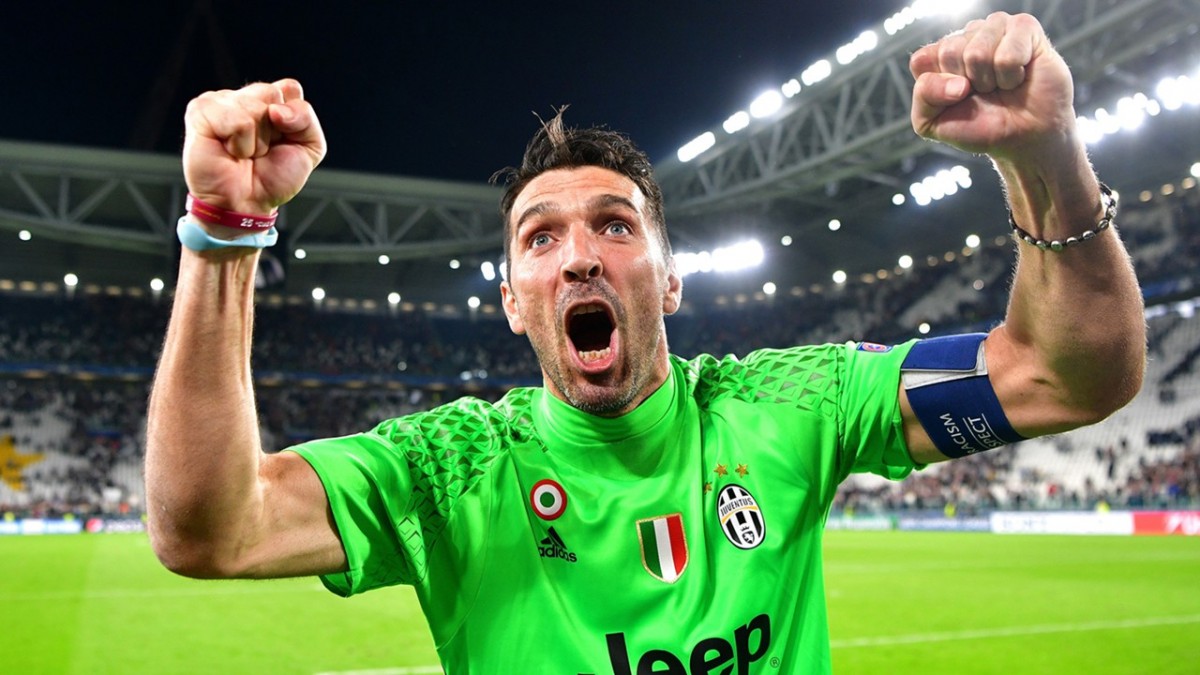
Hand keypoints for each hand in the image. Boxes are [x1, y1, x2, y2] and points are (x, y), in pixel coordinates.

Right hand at [182, 79, 325, 215]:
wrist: (247, 204)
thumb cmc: (273, 178)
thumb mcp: (309, 148)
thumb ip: (306, 118)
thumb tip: (276, 109)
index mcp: (269, 101)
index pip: (290, 88)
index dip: (294, 119)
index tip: (283, 141)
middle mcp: (243, 96)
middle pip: (271, 93)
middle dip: (273, 130)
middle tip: (260, 150)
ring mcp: (219, 101)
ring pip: (252, 107)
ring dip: (255, 141)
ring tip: (243, 153)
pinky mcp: (200, 112)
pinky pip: (234, 120)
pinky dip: (239, 143)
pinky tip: (229, 151)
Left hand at [909, 13, 1074, 161]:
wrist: (1023, 137)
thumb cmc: (981, 126)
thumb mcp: (933, 122)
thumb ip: (924, 97)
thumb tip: (957, 82)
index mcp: (938, 54)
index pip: (921, 60)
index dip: (937, 89)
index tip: (955, 100)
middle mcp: (965, 36)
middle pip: (949, 53)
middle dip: (967, 84)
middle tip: (984, 92)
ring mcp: (994, 27)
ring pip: (977, 53)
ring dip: (991, 80)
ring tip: (1001, 84)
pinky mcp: (1024, 27)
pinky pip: (1008, 54)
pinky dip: (1013, 76)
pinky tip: (1019, 76)